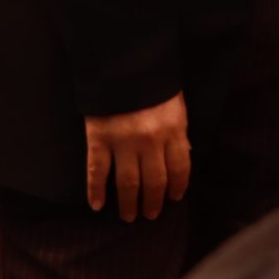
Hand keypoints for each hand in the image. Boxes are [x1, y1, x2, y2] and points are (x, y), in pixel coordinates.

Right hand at [84, 93, 189, 220]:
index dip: (178, 187)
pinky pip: (97, 171)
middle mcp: (150, 140)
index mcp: (174, 129)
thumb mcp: (176, 104)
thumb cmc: (154, 82)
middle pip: (154, 181)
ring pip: (128, 182)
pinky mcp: (99, 139)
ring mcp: (123, 142)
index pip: (179, 168)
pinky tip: (97, 205)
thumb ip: (178, 131)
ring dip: (129, 203)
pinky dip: (96, 191)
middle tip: (151, 215)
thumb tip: (182, 157)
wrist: (124, 62)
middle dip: (153, 202)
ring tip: (129, 217)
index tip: (174, 198)